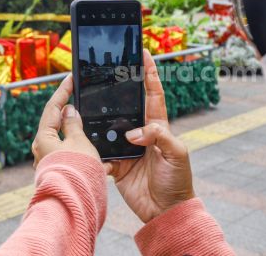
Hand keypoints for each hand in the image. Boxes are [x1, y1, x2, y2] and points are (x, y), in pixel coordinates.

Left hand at [31, 74, 99, 167]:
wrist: (74, 204)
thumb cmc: (75, 171)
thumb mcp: (79, 142)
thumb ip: (74, 124)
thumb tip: (69, 111)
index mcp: (43, 138)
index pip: (53, 107)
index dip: (63, 91)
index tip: (70, 78)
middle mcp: (42, 149)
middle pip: (57, 123)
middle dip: (71, 112)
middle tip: (82, 98)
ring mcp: (51, 161)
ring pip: (67, 140)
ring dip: (80, 133)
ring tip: (93, 125)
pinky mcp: (60, 172)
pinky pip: (72, 154)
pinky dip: (84, 149)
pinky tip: (96, 152)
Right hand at [105, 50, 194, 222]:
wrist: (164, 210)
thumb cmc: (177, 181)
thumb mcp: (177, 154)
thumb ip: (159, 136)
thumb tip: (133, 132)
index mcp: (159, 126)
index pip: (153, 94)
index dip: (149, 74)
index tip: (144, 54)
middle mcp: (141, 133)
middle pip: (126, 105)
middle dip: (118, 88)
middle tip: (109, 70)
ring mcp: (126, 147)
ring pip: (109, 125)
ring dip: (101, 118)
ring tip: (90, 104)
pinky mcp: (115, 162)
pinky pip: (100, 150)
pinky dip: (94, 147)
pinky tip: (87, 141)